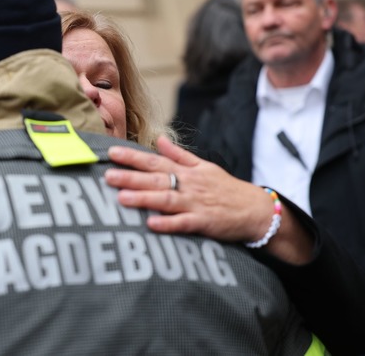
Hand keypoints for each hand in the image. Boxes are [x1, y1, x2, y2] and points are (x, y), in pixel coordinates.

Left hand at [105, 136, 312, 262]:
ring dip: (144, 198)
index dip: (132, 156)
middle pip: (156, 178)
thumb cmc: (226, 188)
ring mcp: (196, 204)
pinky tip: (151, 224)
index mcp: (186, 171)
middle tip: (108, 176)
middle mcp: (188, 185)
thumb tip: (158, 140)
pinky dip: (168, 223)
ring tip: (121, 198)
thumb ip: (179, 155)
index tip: (111, 152)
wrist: (256, 210)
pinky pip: (184, 223)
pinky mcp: (205, 223)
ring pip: (166, 199)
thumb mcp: (204, 166)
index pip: (155, 160)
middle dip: (131, 177)